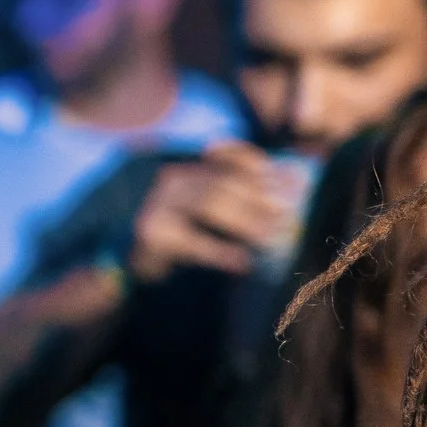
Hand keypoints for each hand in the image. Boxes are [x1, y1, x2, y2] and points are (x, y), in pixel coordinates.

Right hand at [126, 140, 306, 282]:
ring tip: (274, 239)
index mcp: (187, 170)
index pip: (232, 161)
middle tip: (290, 215)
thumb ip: (237, 198)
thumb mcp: (205, 212)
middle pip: (224, 183)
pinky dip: (222, 253)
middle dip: (261, 199)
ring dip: (247, 222)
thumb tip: (293, 187)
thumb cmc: (178, 238)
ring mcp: (157, 207)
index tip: (298, 183)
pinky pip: (194, 242)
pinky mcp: (151, 235)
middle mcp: (170, 182)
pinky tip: (244, 264)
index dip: (268, 170)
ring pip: (210, 205)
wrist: (128, 266)